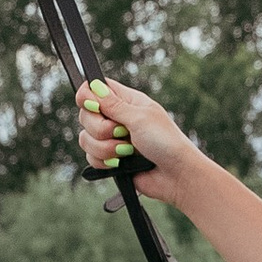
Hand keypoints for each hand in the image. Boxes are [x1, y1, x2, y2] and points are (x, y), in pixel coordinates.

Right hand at [75, 73, 194, 200]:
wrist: (176, 175)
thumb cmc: (166, 142)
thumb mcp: (140, 117)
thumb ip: (113, 105)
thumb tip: (93, 87)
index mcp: (126, 101)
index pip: (94, 89)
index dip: (87, 96)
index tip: (92, 106)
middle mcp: (116, 118)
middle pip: (85, 116)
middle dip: (99, 129)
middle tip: (121, 133)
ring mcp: (112, 139)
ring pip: (86, 139)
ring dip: (105, 148)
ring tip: (126, 152)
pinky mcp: (110, 159)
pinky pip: (91, 157)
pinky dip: (104, 162)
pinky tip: (121, 163)